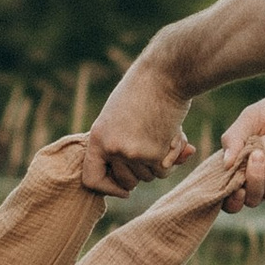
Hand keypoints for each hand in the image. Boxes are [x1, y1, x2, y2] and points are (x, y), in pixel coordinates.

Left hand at [83, 57, 190, 193]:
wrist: (165, 75)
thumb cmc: (143, 91)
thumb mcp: (121, 117)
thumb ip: (130, 147)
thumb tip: (163, 168)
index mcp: (97, 138)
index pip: (91, 179)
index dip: (107, 188)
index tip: (124, 190)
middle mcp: (113, 149)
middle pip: (127, 181)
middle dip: (140, 172)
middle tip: (150, 150)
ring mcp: (134, 153)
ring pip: (149, 177)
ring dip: (159, 163)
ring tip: (161, 134)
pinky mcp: (156, 154)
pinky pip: (165, 172)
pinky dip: (172, 160)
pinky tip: (173, 137)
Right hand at [218, 86, 264, 208]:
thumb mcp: (251, 117)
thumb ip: (234, 137)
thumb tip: (226, 164)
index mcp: (241, 166)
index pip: (231, 198)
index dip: (232, 201)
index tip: (238, 189)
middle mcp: (260, 179)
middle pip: (253, 198)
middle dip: (255, 178)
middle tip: (259, 153)